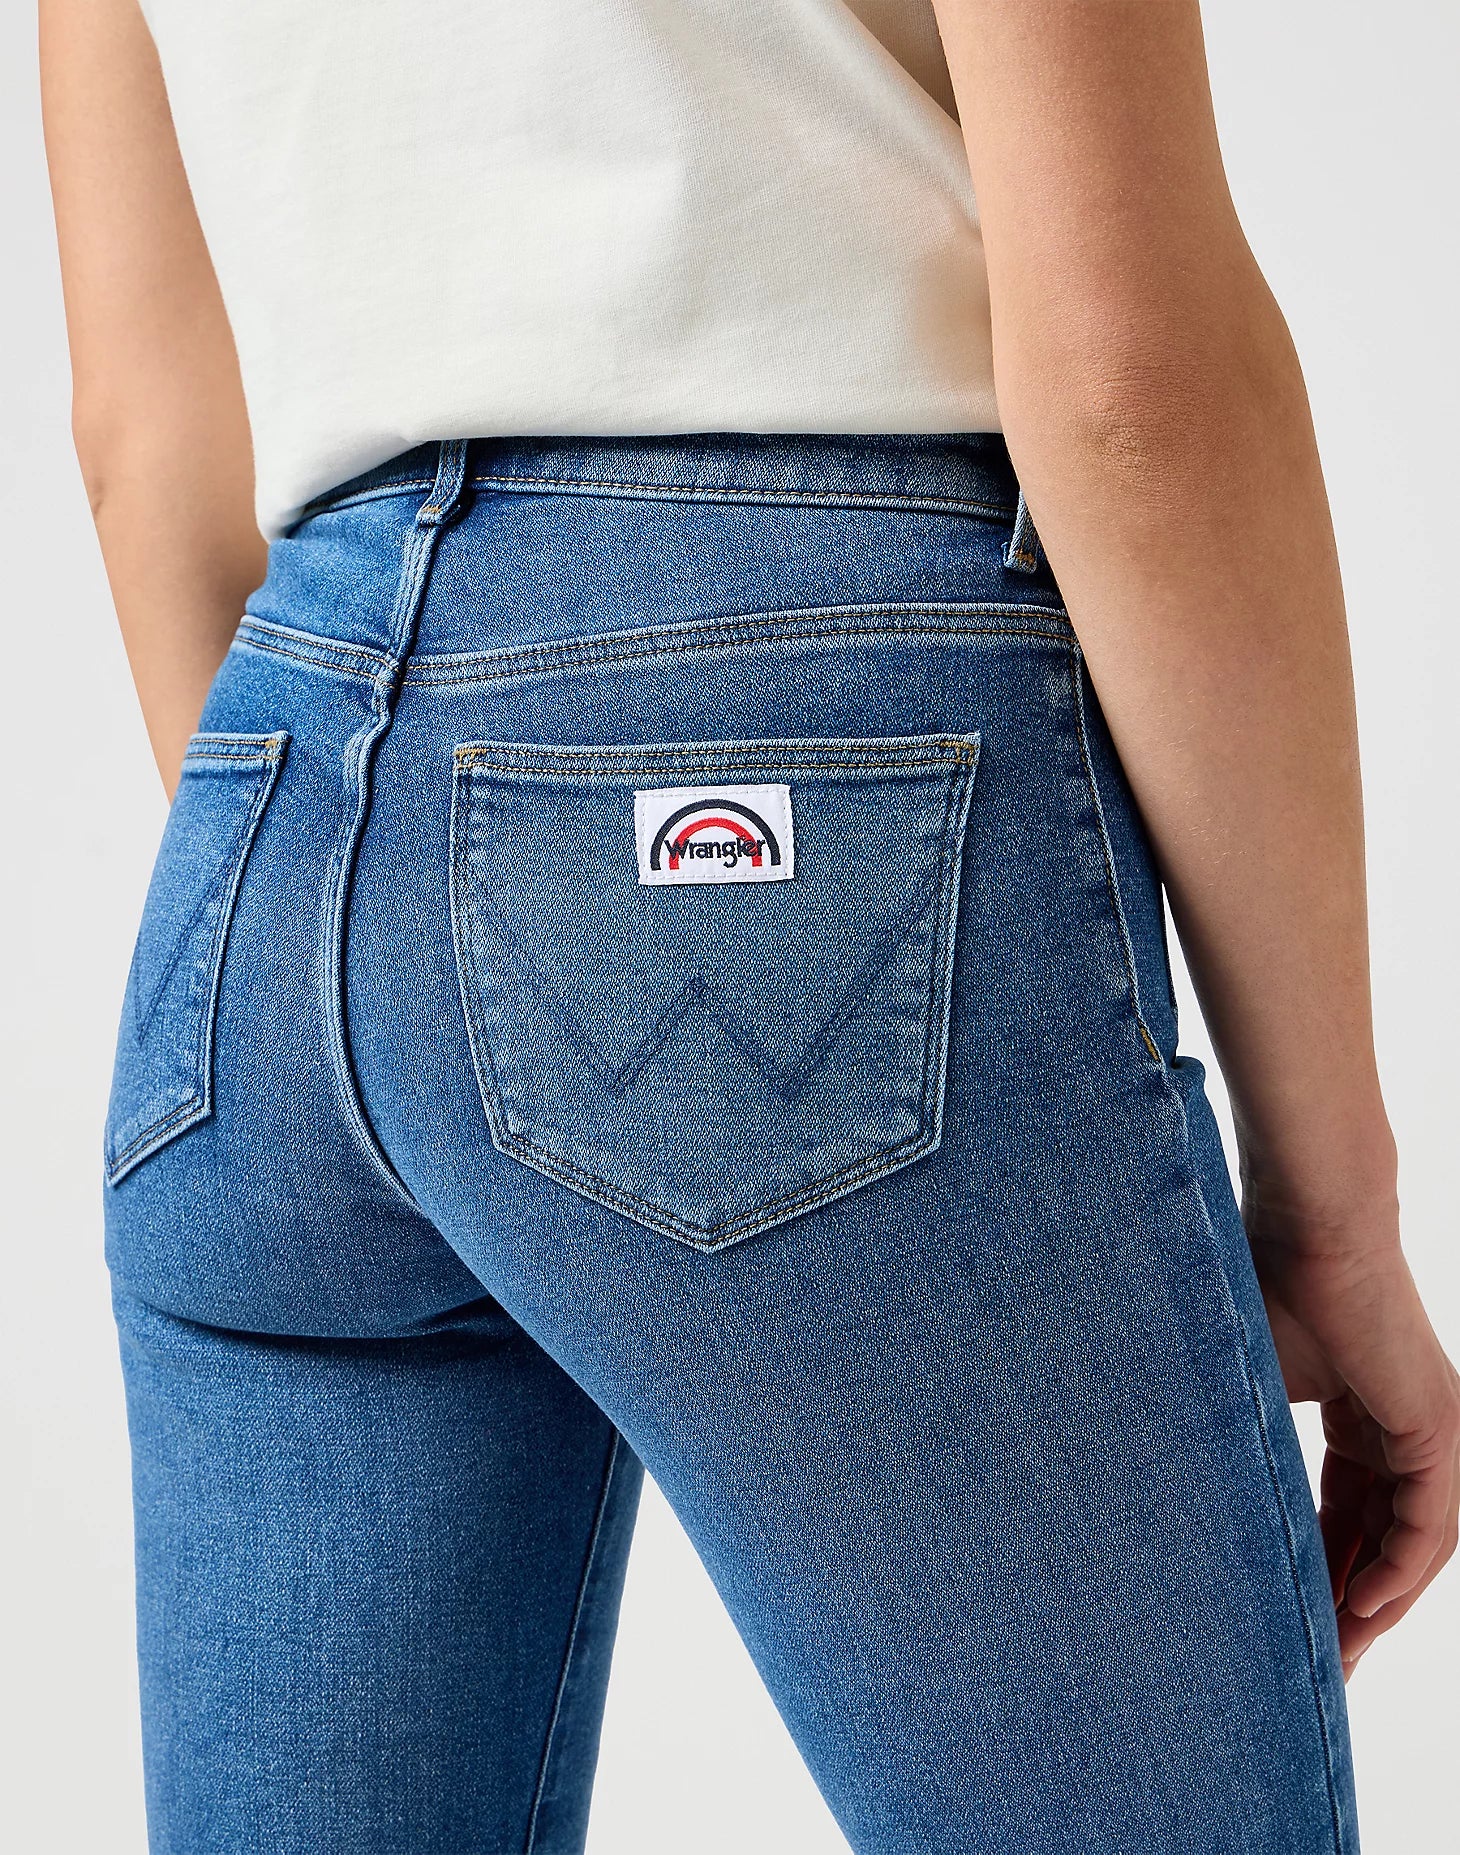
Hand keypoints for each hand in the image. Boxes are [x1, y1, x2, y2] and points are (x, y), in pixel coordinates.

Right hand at [1245, 1194, 1459, 1679]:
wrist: (1309, 1222)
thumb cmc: (1264, 1279)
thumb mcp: (1250, 1382)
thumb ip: (1241, 1437)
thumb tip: (1163, 1483)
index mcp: (1365, 1416)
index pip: (1350, 1514)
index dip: (1320, 1568)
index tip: (1287, 1620)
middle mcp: (1408, 1430)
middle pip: (1384, 1539)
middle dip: (1349, 1603)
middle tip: (1316, 1663)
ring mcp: (1433, 1430)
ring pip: (1412, 1542)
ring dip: (1376, 1601)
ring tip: (1337, 1653)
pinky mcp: (1440, 1428)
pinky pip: (1429, 1523)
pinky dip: (1399, 1570)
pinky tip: (1363, 1606)